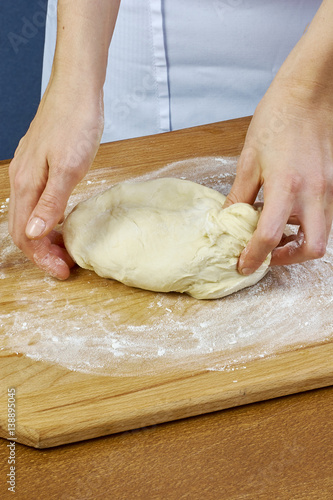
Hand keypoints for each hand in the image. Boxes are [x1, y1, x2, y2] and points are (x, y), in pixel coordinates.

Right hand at [8, 0, 119, 278]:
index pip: (25, 234)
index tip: (63, 272)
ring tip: (68, 250)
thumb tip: (35, 232)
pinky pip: (39, 203)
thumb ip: (51, 202)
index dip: (42, 258)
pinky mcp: (41, 166)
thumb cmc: (76, 124)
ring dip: (48, 238)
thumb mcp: (69, 168)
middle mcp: (23, 181)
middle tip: (67, 266)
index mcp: (26, 185)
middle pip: (25, 229)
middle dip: (44, 252)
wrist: (78, 90)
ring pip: (32, 216)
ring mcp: (31, 173)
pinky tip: (65, 223)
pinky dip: (50, 220)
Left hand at [224, 81, 332, 274]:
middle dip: (289, 259)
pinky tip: (288, 215)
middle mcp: (314, 193)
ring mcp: (328, 189)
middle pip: (313, 248)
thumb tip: (228, 220)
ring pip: (323, 234)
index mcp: (287, 186)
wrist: (308, 93)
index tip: (243, 265)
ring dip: (300, 243)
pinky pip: (325, 216)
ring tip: (276, 236)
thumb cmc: (277, 119)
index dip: (254, 256)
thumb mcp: (249, 160)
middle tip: (268, 255)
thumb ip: (239, 195)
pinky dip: (307, 226)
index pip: (269, 236)